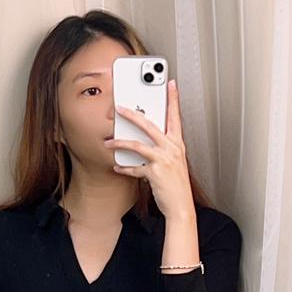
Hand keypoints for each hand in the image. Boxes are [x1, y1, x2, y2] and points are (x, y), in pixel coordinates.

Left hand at [104, 79, 193, 218]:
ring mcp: (163, 159)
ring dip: (121, 142)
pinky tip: (118, 167)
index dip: (173, 99)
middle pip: (149, 125)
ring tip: (110, 141)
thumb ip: (164, 150)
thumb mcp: (175, 163)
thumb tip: (149, 143)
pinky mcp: (155, 172)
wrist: (181, 207)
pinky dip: (125, 168)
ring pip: (137, 144)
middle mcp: (172, 148)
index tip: (171, 85)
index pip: (175, 117)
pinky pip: (135, 167)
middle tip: (120, 107)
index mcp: (178, 144)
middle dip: (133, 114)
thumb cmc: (177, 187)